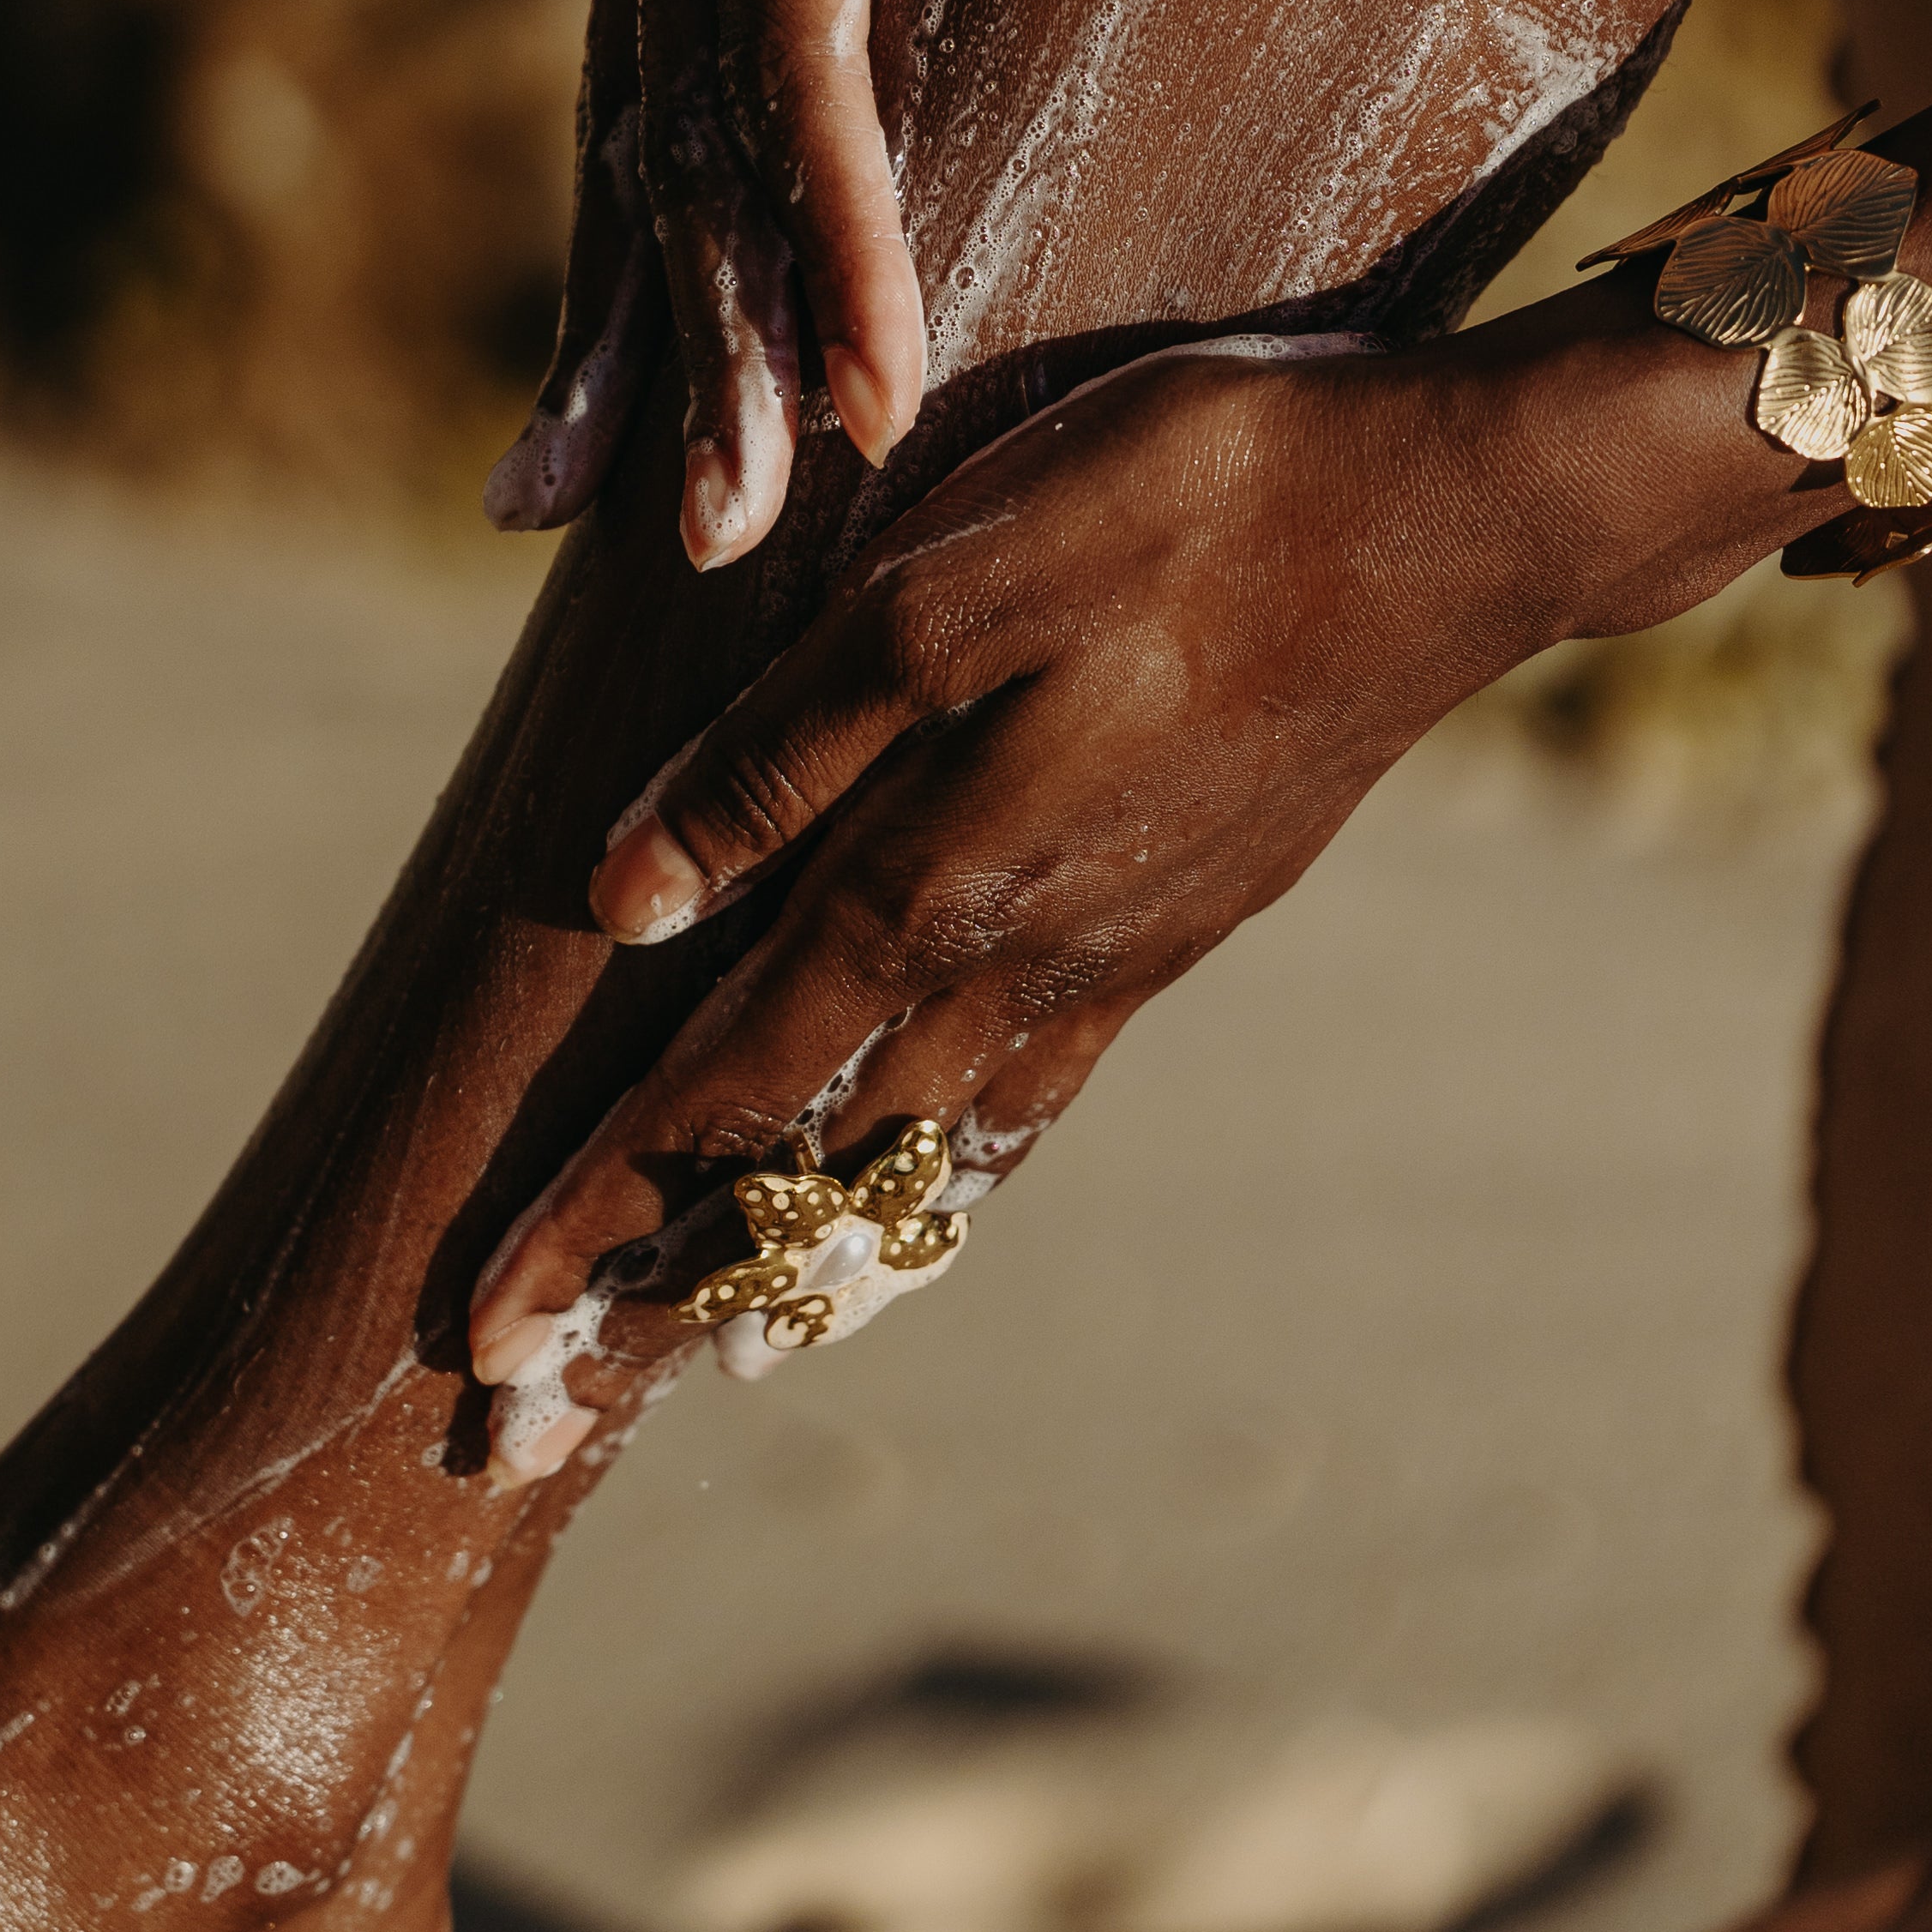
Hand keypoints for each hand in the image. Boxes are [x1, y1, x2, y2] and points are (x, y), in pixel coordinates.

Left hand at [468, 334, 1613, 1429]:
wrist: (1454, 516)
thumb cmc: (1185, 500)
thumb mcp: (947, 583)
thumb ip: (784, 750)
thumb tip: (624, 897)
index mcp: (934, 880)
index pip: (717, 1098)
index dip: (588, 1222)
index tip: (477, 1344)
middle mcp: (1016, 962)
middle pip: (804, 1178)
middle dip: (659, 1302)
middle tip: (537, 1430)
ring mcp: (1113, 957)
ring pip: (923, 1165)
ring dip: (805, 1269)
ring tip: (715, 1359)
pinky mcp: (1184, 922)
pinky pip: (1032, 1103)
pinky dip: (951, 1188)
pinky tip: (934, 1203)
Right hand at [483, 0, 1043, 569]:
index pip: (798, 48)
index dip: (834, 231)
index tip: (871, 397)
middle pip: (688, 129)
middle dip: (708, 340)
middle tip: (723, 544)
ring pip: (639, 115)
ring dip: (638, 309)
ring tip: (611, 507)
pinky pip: (633, 55)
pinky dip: (617, 202)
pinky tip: (604, 319)